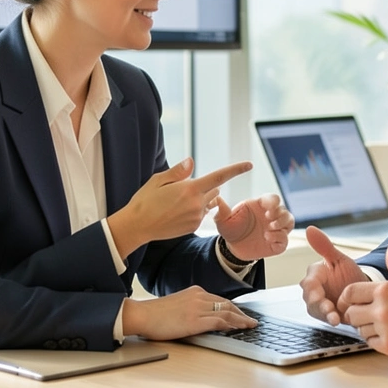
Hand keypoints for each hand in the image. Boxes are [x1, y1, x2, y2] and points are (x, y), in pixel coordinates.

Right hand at [108, 158, 252, 256]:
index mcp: (190, 189)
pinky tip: (177, 213)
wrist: (138, 226)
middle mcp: (197, 204)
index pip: (219, 177)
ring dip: (200, 199)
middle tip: (183, 189)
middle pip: (214, 189)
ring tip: (177, 203)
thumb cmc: (146, 200)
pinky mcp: (193, 227)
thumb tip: (192, 161)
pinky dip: (195, 210)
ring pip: (208, 203)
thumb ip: (179, 171)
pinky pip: (201, 214)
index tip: (249, 164)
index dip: (236, 170)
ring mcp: (196, 217)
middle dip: (205, 186)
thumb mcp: (159, 180)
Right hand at [120, 285, 256, 340]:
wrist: (142, 314)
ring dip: (241, 320)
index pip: (220, 299)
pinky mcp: (195, 321)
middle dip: (241, 313)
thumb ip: (192, 307)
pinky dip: (231, 325)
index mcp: (195, 292)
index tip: (241, 314)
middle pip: (227, 304)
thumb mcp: (177, 304)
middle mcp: (199, 297)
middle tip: (251, 321)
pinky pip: (219, 322)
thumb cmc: (155, 313)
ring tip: (250, 325)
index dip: (234, 308)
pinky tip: (237, 328)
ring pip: (227, 312)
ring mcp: (198, 308)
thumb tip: (202, 317)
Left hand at [215, 193, 293, 261]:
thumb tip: (216, 197)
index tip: (266, 209)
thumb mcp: (223, 220)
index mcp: (261, 205)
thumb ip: (222, 210)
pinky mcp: (276, 243)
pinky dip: (280, 238)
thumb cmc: (231, 229)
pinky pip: (285, 239)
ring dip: (282, 225)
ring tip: (269, 229)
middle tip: (268, 219)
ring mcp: (275, 229)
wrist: (232, 248)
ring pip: (290, 222)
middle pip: (284, 210)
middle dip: (280, 214)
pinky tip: (268, 238)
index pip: (274, 199)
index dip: (273, 202)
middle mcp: (271, 216)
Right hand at [299, 226, 368, 325]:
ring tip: (335, 318)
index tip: (319, 295)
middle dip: (318, 306)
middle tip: (329, 309)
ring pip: (316, 311)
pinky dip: (331, 320)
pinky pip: (325, 319)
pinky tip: (339, 321)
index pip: (308, 283)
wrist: (363, 289)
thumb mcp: (339, 259)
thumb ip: (324, 246)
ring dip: (324, 315)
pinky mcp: (328, 315)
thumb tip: (310, 229)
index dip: (313, 290)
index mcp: (315, 275)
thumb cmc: (349, 272)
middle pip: (310, 300)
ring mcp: (320, 304)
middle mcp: (314, 290)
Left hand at [339, 244, 387, 361]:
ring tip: (381, 325)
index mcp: (385, 290)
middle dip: (355, 314)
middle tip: (366, 315)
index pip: (349, 292)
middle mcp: (381, 309)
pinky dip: (375, 340)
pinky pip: (370, 343)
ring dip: (366, 328)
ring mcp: (384, 329)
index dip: (347, 298)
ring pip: (359, 329)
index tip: (350, 302)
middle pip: (350, 313)